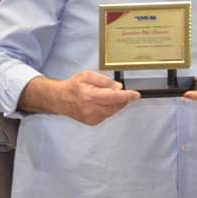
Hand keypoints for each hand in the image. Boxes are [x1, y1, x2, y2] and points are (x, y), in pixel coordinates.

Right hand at [21, 71, 139, 125]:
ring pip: (113, 111)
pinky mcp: (92, 122)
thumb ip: (104, 81)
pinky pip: (107, 115)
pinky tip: (102, 102)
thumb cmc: (72, 86)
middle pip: (116, 105)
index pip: (114, 97)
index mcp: (90, 96)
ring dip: (116, 103)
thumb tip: (118, 87)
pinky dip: (109, 108)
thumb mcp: (87, 75)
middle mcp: (91, 109)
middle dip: (122, 98)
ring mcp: (92, 118)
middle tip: (119, 90)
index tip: (136, 95)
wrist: (60, 99)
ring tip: (107, 95)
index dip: (127, 96)